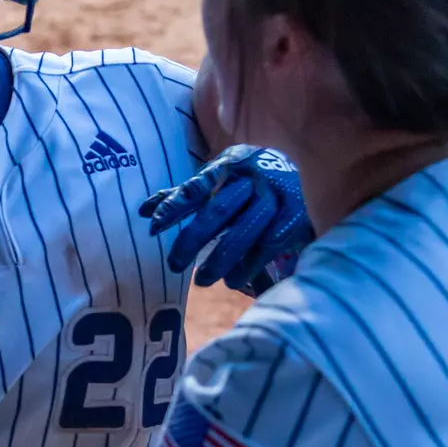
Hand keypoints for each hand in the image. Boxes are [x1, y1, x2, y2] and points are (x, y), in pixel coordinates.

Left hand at [138, 145, 311, 292]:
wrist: (305, 172)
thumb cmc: (247, 179)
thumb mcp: (219, 177)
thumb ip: (184, 195)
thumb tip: (142, 211)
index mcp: (228, 165)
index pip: (195, 187)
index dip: (174, 206)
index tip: (153, 226)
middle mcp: (252, 179)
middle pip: (218, 211)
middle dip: (193, 239)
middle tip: (173, 265)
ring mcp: (275, 198)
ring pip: (244, 232)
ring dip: (221, 259)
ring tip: (202, 280)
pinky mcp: (294, 217)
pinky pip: (268, 245)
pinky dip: (249, 265)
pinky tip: (233, 280)